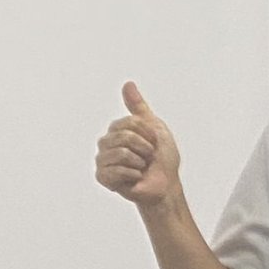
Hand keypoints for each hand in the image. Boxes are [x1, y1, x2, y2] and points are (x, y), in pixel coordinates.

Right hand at [96, 81, 183, 216]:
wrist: (166, 184)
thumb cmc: (162, 158)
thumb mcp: (155, 127)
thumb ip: (139, 107)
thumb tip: (128, 84)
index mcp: (117, 129)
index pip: (129, 122)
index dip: (148, 133)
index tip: (154, 142)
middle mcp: (106, 143)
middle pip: (124, 136)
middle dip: (144, 148)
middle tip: (148, 157)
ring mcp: (103, 160)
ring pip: (120, 153)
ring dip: (139, 162)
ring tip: (141, 167)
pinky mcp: (103, 177)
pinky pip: (115, 171)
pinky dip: (133, 175)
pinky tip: (135, 178)